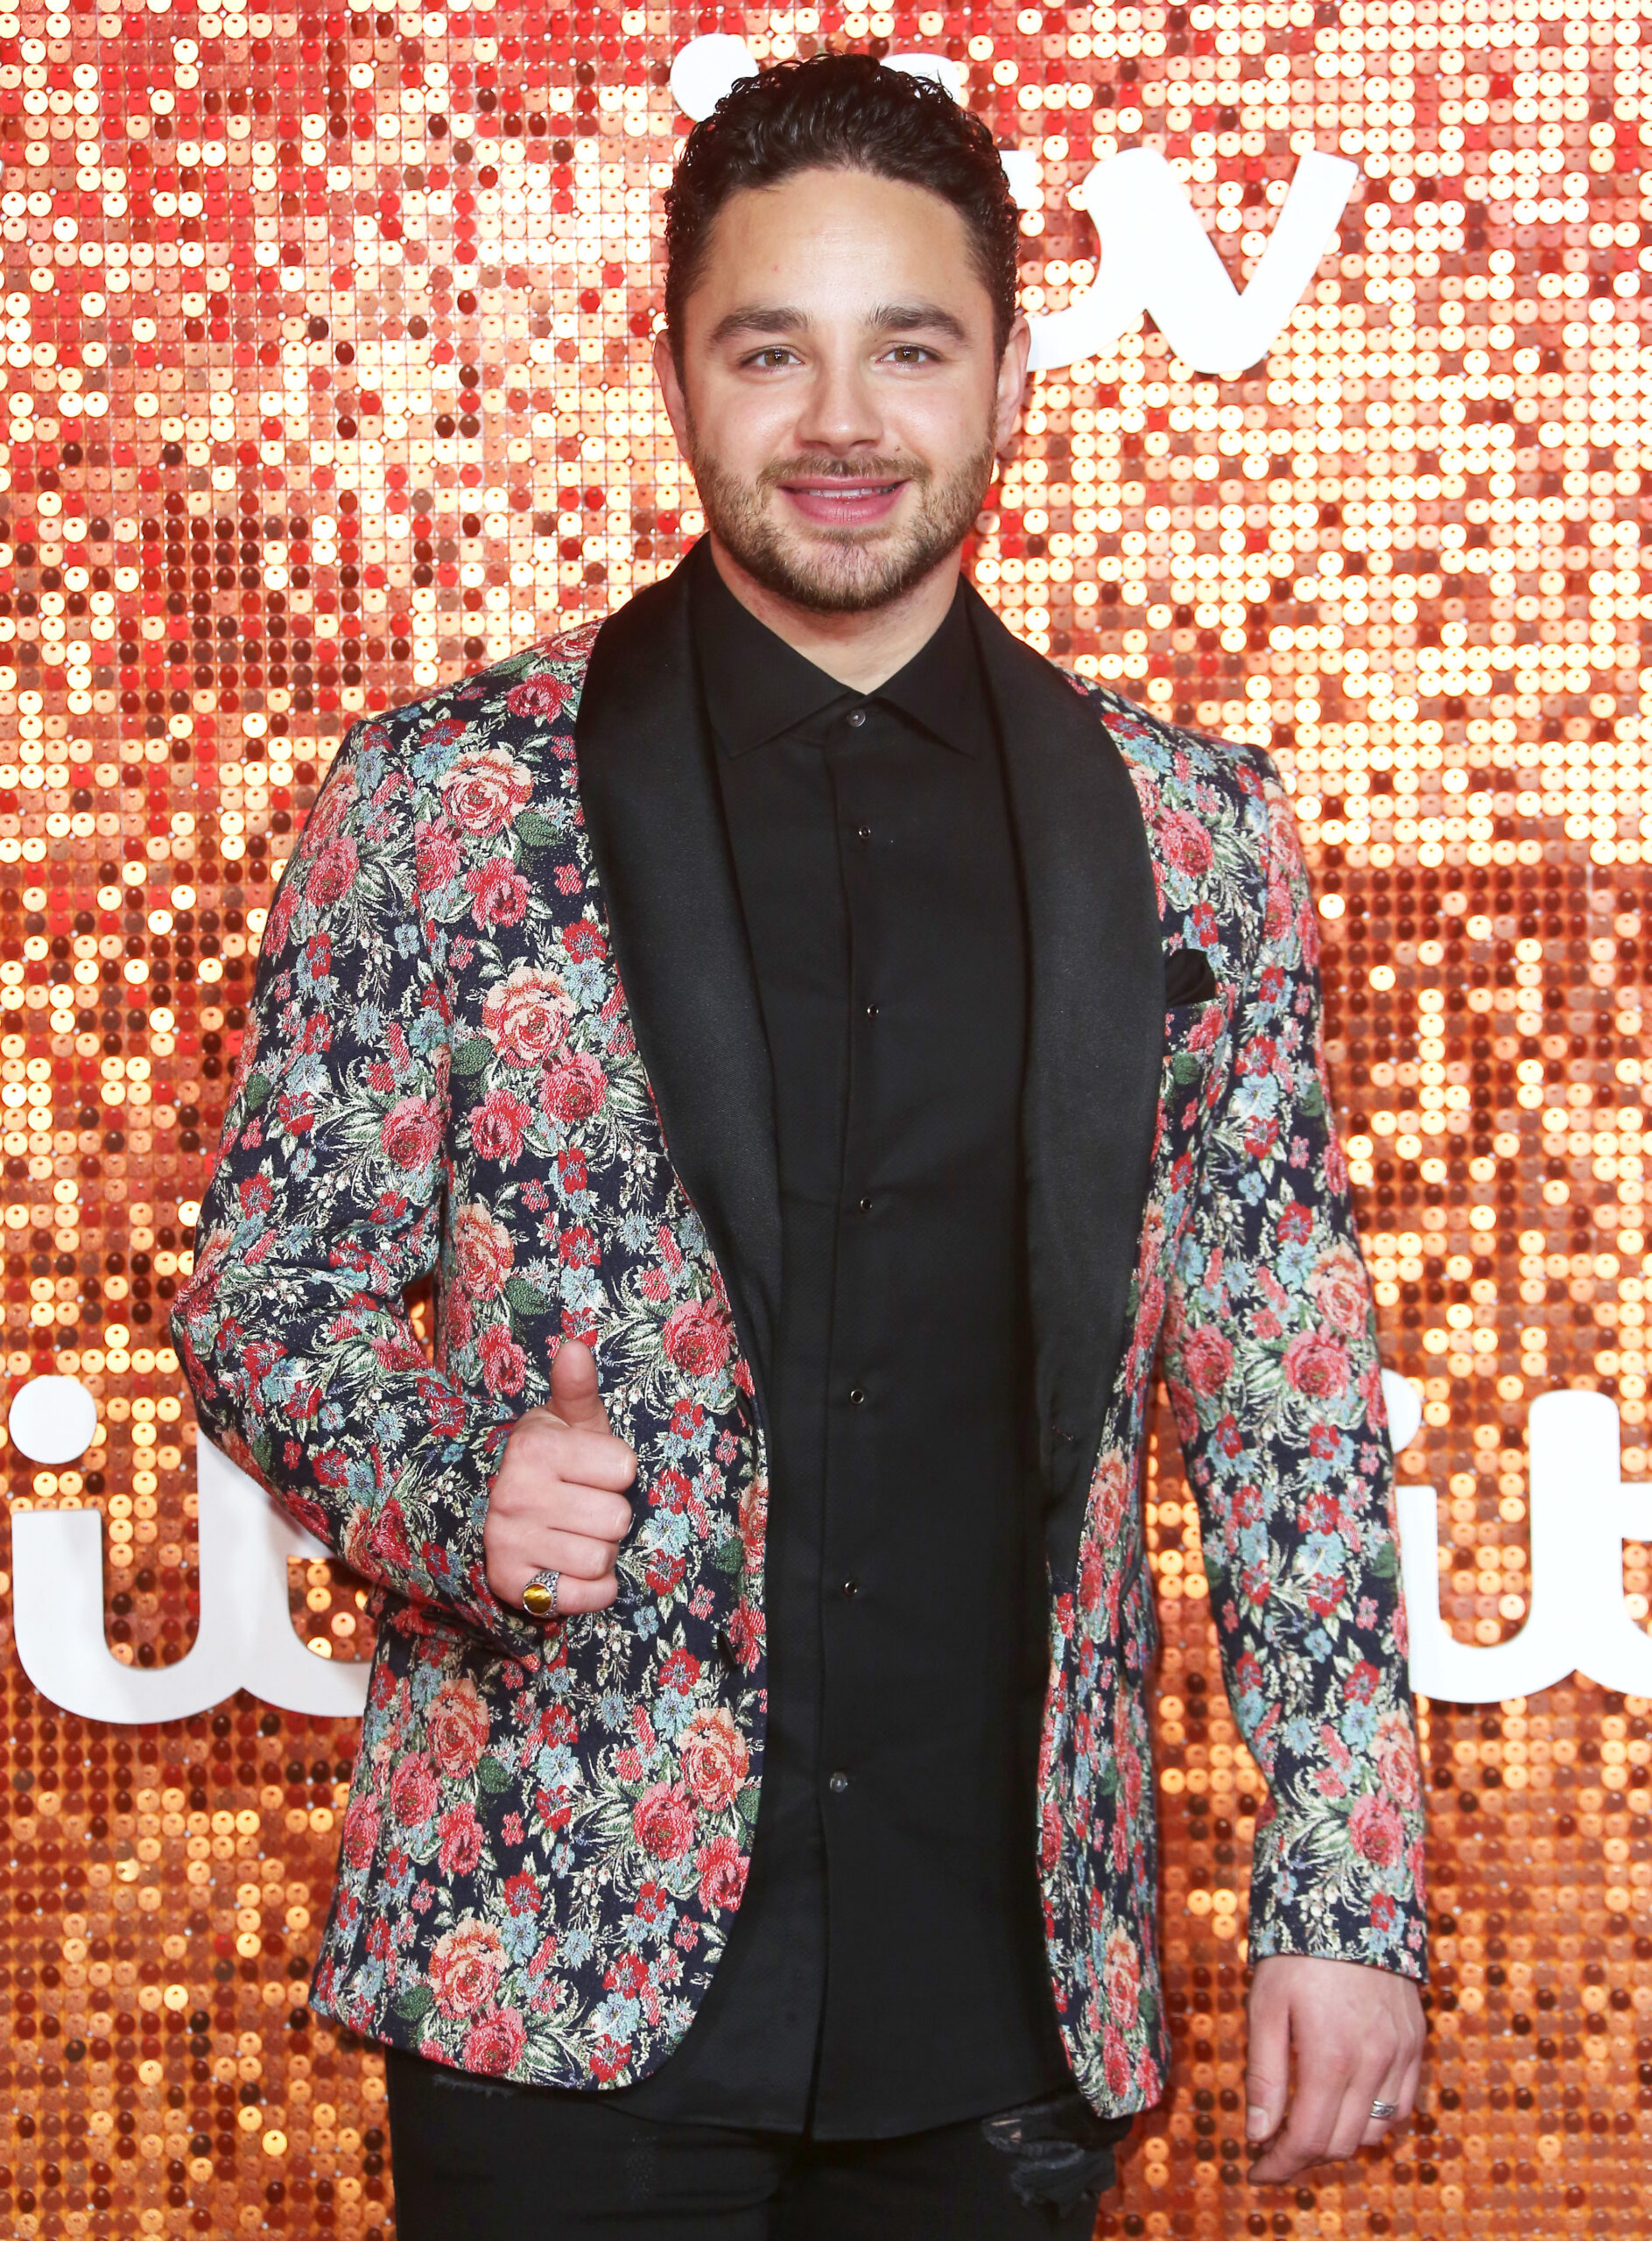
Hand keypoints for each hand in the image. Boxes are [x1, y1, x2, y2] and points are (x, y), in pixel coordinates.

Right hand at [482, 1339, 636, 1617]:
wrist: (497, 1511)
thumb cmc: (552, 1462)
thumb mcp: (566, 1422)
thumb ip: (578, 1389)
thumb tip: (575, 1347)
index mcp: (534, 1447)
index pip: (624, 1467)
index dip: (617, 1471)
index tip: (594, 1470)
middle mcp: (516, 1494)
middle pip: (617, 1518)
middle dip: (610, 1516)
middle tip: (584, 1507)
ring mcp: (509, 1542)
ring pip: (602, 1558)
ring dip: (600, 1552)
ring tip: (576, 1534)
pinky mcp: (513, 1586)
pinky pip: (585, 1596)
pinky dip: (592, 1589)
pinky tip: (573, 1569)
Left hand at [1244, 1954, 1424, 2184]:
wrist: (1352, 1900)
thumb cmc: (1298, 1951)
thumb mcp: (1266, 2005)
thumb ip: (1265, 2074)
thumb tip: (1259, 2134)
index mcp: (1330, 2056)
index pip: (1309, 2139)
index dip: (1281, 2165)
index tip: (1257, 2172)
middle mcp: (1373, 2063)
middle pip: (1343, 2144)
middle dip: (1305, 2156)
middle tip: (1275, 2149)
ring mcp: (1400, 2055)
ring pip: (1375, 2132)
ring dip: (1340, 2140)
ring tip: (1308, 2124)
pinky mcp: (1416, 2043)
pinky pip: (1402, 2106)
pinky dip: (1374, 2119)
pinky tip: (1347, 2104)